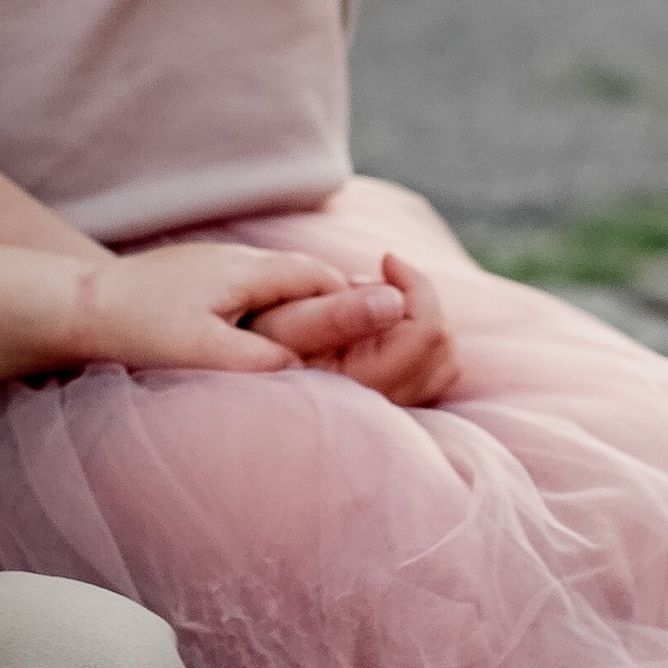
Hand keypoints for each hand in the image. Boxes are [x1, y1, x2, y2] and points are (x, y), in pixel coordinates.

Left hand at [79, 241, 378, 376]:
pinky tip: (259, 336)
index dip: (350, 300)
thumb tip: (306, 370)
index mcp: (245, 271)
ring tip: (315, 340)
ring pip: (271, 281)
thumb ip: (260, 361)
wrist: (72, 305)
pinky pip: (246, 289)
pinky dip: (266, 310)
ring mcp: (209, 267)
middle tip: (357, 334)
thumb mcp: (202, 353)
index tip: (376, 329)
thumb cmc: (136, 329)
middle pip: (300, 274)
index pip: (317, 277)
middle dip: (330, 300)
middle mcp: (232, 260)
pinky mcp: (189, 281)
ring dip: (296, 305)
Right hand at [251, 254, 458, 407]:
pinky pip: (428, 375)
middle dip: (416, 303)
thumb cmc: (246, 345)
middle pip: (442, 349)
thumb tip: (396, 300)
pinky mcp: (384, 405)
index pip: (426, 333)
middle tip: (369, 284)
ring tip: (368, 305)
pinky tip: (373, 326)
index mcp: (360, 384)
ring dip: (417, 321)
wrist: (224, 372)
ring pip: (442, 365)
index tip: (385, 259)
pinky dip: (415, 340)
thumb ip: (337, 313)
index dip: (416, 285)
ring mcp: (385, 409)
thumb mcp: (283, 322)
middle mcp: (379, 405)